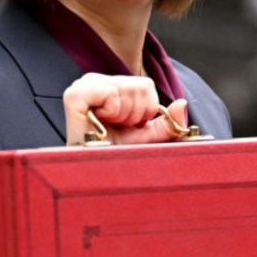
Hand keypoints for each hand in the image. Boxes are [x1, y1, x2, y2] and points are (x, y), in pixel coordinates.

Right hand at [63, 72, 187, 145]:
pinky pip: (111, 93)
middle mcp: (95, 81)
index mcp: (109, 86)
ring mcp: (83, 85)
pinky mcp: (74, 95)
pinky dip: (112, 112)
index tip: (128, 127)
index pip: (146, 84)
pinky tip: (100, 124)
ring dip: (125, 116)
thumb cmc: (114, 155)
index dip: (145, 110)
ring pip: (129, 88)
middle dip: (136, 114)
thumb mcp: (146, 139)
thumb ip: (165, 123)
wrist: (93, 176)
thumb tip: (183, 104)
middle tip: (117, 129)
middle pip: (141, 85)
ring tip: (108, 128)